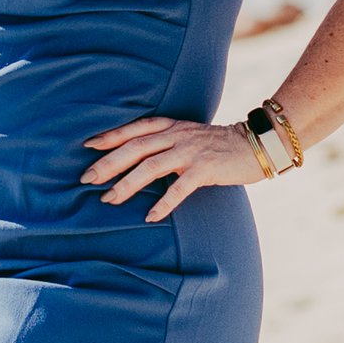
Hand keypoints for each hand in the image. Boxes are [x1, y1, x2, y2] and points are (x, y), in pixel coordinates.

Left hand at [82, 116, 264, 221]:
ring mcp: (191, 151)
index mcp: (171, 126)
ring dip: (127, 184)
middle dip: (109, 163)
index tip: (87, 146)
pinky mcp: (205, 168)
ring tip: (110, 199)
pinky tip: (150, 216)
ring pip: (151, 166)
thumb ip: (164, 143)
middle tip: (87, 179)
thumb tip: (135, 159)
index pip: (134, 128)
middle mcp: (177, 135)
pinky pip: (179, 187)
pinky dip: (163, 202)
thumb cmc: (217, 145)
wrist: (256, 144)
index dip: (110, 136)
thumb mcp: (187, 136)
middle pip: (135, 147)